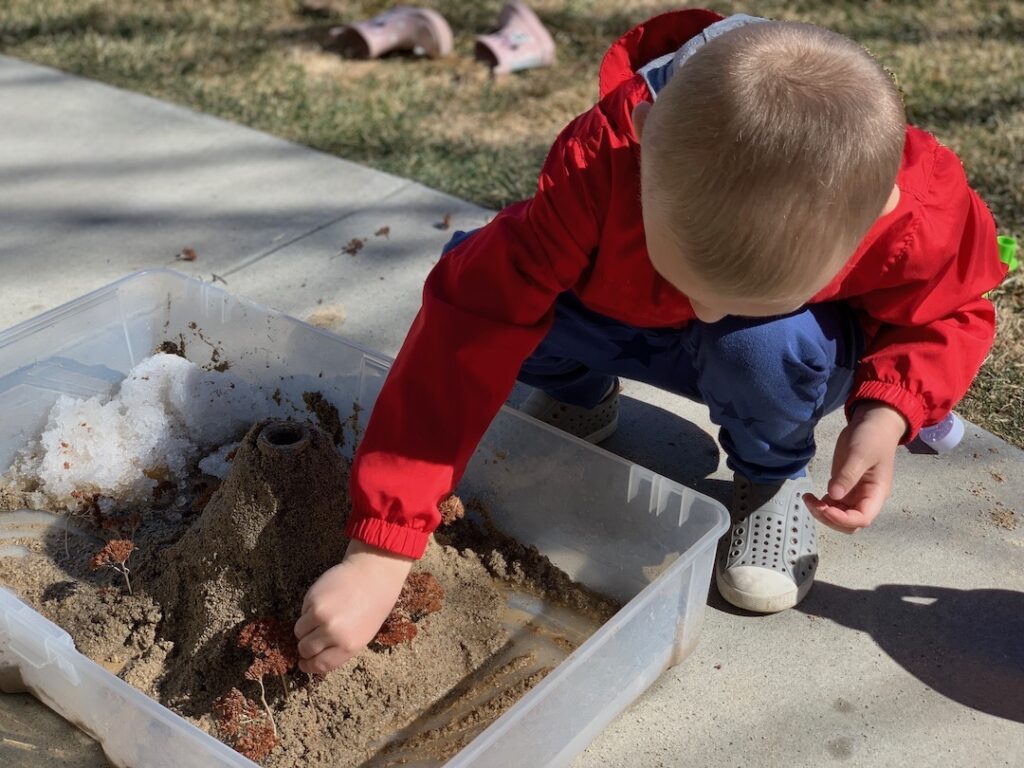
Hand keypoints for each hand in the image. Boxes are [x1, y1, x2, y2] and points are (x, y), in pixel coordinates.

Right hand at [294, 539, 413, 674]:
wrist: (373, 575)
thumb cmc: (372, 606)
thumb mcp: (363, 635)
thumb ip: (340, 648)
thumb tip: (316, 658)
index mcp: (349, 646)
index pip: (320, 665)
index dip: (308, 666)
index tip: (303, 663)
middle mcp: (333, 633)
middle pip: (305, 649)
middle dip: (305, 647)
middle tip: (308, 640)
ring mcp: (321, 616)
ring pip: (299, 632)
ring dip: (304, 629)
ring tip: (317, 619)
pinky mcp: (312, 599)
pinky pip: (302, 613)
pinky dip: (307, 612)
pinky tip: (322, 604)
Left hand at [803, 402, 905, 534]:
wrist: (873, 422)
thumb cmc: (872, 437)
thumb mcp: (860, 454)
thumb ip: (847, 475)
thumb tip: (834, 495)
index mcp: (876, 493)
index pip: (862, 519)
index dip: (843, 519)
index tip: (825, 508)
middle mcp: (866, 498)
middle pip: (849, 523)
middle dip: (829, 518)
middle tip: (812, 503)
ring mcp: (854, 493)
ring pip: (838, 515)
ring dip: (822, 512)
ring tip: (808, 499)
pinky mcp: (844, 486)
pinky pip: (833, 504)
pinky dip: (821, 505)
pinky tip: (811, 497)